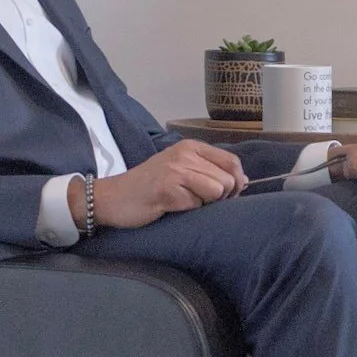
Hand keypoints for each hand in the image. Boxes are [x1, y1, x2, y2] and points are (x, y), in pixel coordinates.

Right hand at [81, 141, 247, 229]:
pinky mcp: (168, 189)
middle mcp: (185, 154)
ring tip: (183, 201)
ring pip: (217, 191)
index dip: (236, 182)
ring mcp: (176, 170)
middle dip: (220, 197)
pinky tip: (170, 206)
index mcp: (191, 147)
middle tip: (197, 200)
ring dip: (203, 203)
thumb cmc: (150, 187)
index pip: (232, 162)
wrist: (112, 198)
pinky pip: (196, 204)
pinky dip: (187, 210)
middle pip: (228, 180)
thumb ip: (211, 171)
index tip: (225, 194)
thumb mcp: (182, 170)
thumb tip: (244, 181)